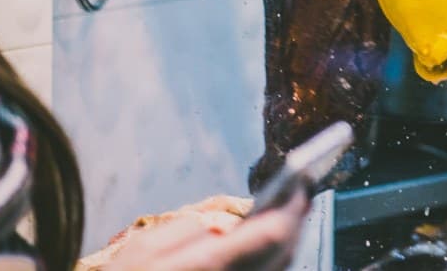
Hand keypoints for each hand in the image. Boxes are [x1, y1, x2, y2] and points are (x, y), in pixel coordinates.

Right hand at [82, 191, 307, 270]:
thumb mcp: (143, 249)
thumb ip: (189, 231)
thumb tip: (225, 225)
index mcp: (209, 267)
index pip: (274, 234)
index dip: (293, 207)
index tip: (301, 184)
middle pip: (284, 254)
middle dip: (297, 223)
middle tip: (302, 195)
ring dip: (289, 244)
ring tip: (292, 216)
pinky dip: (274, 262)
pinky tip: (270, 246)